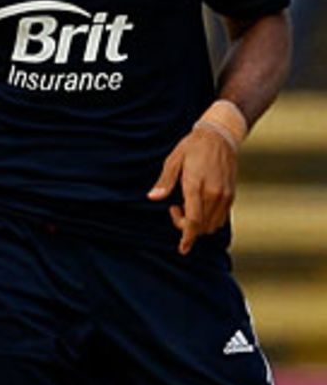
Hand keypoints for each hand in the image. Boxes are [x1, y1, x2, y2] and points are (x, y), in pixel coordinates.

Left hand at [148, 127, 236, 254]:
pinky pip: (221, 217)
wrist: (220, 135)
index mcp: (197, 186)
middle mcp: (214, 194)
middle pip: (202, 226)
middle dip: (187, 227)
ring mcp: (225, 195)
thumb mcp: (174, 160)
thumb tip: (153, 197)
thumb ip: (165, 181)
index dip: (187, 237)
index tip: (182, 248)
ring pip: (213, 224)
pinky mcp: (231, 194)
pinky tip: (199, 205)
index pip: (194, 220)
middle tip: (175, 208)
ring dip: (199, 224)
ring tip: (187, 205)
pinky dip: (209, 219)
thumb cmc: (193, 147)